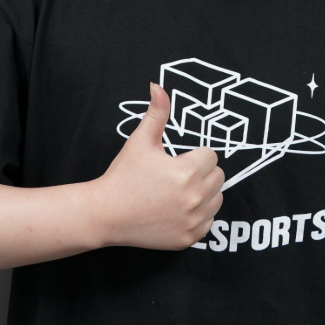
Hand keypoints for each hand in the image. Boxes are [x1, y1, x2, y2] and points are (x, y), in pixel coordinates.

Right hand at [94, 82, 223, 249]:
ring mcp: (193, 222)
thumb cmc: (123, 175)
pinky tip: (176, 209)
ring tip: (177, 190)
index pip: (211, 156)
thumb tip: (158, 85)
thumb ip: (157, 112)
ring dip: (204, 192)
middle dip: (201, 172)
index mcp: (187, 172)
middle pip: (218, 177)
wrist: (105, 214)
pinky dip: (198, 215)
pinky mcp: (189, 239)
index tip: (176, 160)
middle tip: (176, 174)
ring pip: (217, 198)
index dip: (194, 155)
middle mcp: (194, 199)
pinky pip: (209, 221)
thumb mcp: (140, 140)